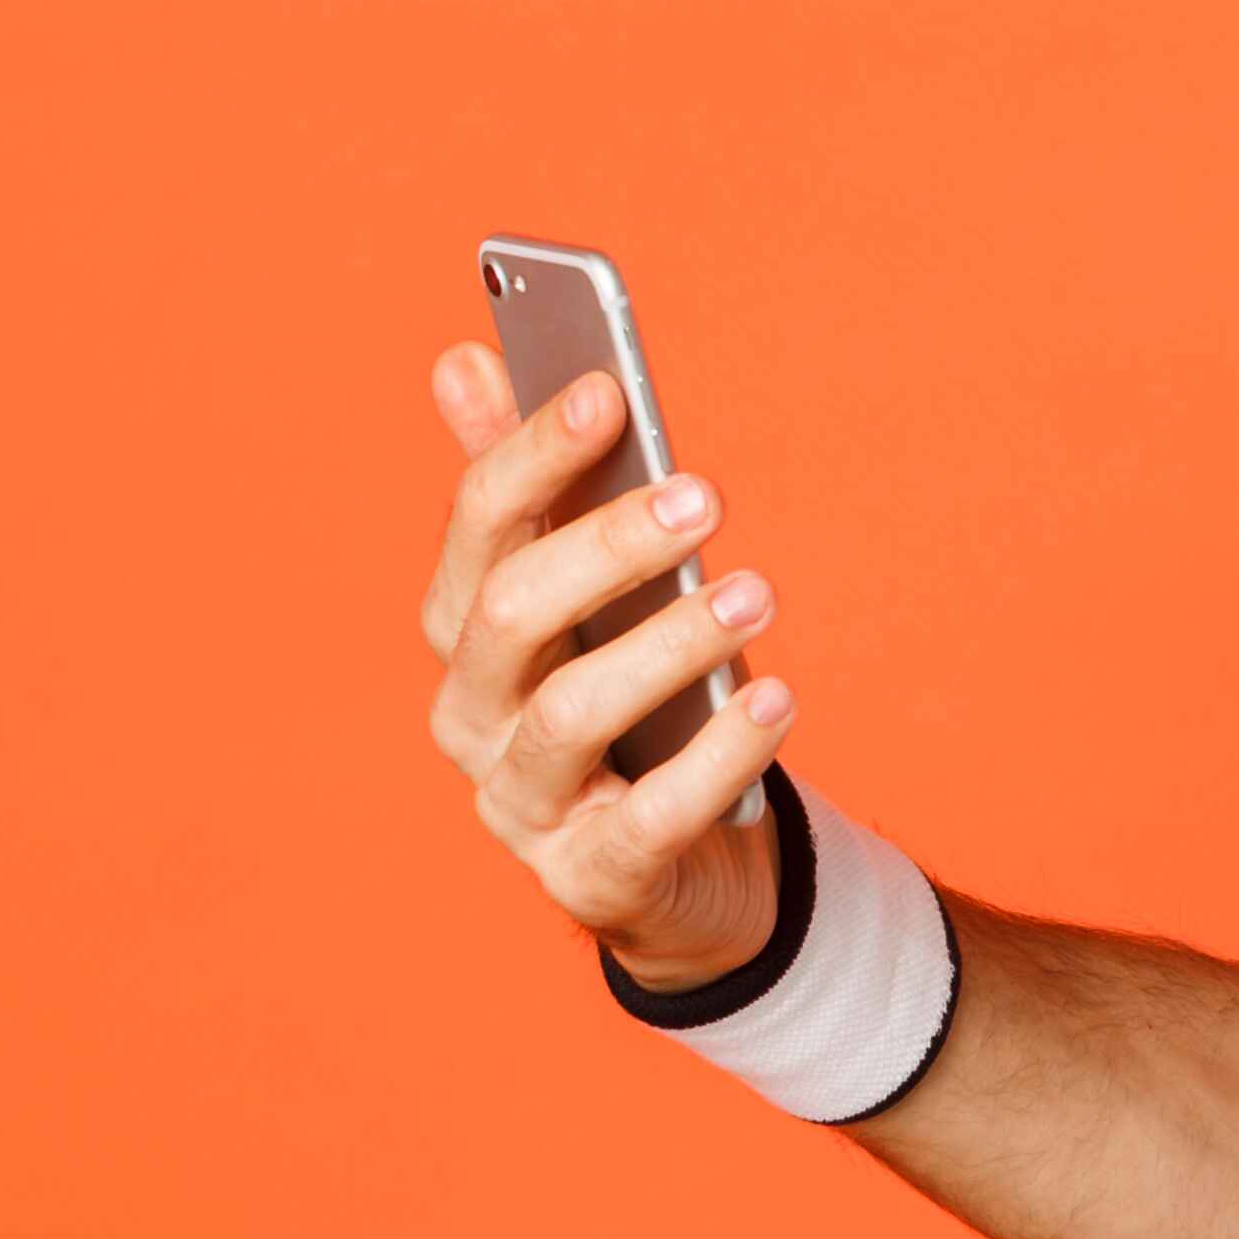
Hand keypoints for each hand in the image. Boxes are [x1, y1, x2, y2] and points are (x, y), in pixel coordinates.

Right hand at [413, 342, 797, 988]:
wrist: (676, 867)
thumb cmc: (631, 703)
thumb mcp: (585, 596)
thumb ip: (528, 486)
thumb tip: (461, 358)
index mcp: (464, 631)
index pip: (477, 527)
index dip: (534, 454)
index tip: (610, 390)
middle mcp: (470, 718)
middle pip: (509, 614)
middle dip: (605, 546)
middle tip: (706, 496)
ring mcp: (519, 807)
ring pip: (569, 716)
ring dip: (667, 644)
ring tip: (754, 593)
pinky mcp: (588, 879)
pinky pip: (646, 819)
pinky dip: (715, 758)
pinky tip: (777, 699)